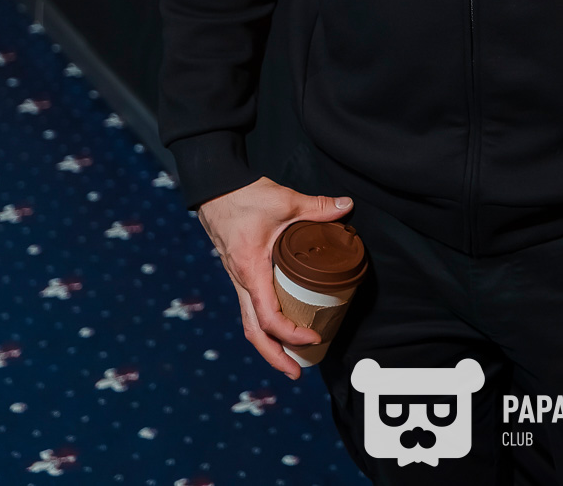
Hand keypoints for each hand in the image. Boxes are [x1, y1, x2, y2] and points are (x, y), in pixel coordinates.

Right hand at [198, 175, 352, 379]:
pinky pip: (249, 308)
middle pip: (254, 331)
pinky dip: (263, 325)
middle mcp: (241, 281)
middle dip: (274, 356)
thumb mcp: (284, 201)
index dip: (291, 333)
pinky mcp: (240, 273)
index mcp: (251, 270)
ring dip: (267, 345)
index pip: (268, 316)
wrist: (216, 188)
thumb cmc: (245, 196)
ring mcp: (238, 279)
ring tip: (289, 360)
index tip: (315, 337)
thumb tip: (347, 206)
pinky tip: (279, 327)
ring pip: (249, 323)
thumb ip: (317, 206)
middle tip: (296, 374)